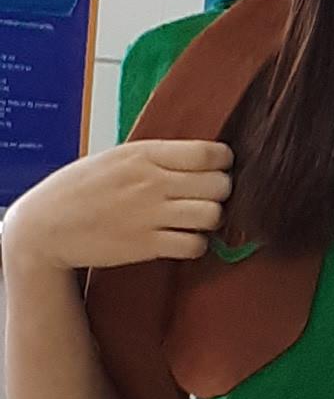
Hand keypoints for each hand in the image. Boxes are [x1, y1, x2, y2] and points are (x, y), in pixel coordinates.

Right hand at [2, 135, 231, 276]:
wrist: (45, 226)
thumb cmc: (80, 188)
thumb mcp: (117, 157)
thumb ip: (156, 156)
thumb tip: (199, 156)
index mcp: (145, 154)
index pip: (210, 153)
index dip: (223, 162)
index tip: (217, 168)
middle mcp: (152, 182)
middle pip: (219, 185)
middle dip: (221, 191)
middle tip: (207, 196)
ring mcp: (150, 215)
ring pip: (213, 215)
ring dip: (212, 219)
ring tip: (196, 219)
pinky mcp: (146, 245)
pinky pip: (194, 245)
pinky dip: (196, 244)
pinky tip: (183, 239)